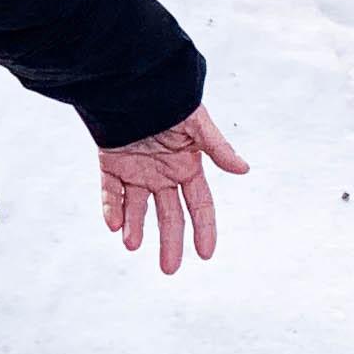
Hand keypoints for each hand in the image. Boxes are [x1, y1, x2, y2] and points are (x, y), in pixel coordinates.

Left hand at [98, 106, 247, 275]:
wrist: (132, 83)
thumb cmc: (169, 99)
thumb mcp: (196, 124)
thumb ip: (217, 147)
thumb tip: (244, 170)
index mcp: (187, 166)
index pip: (200, 205)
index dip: (204, 229)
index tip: (205, 254)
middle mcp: (164, 174)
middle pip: (170, 216)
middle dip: (170, 243)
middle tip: (169, 269)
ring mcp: (137, 171)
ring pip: (136, 209)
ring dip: (135, 228)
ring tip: (131, 244)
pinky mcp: (111, 164)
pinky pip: (110, 192)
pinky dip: (110, 208)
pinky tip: (113, 224)